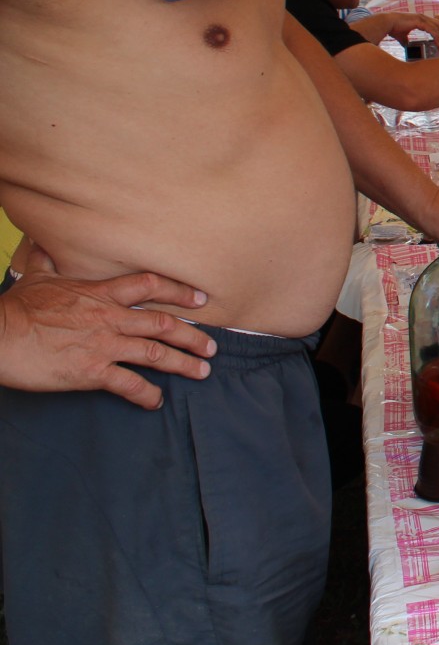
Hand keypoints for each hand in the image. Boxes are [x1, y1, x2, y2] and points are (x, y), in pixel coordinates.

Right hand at [0, 263, 217, 409]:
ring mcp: (104, 345)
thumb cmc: (17, 308)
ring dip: (183, 363)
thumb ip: (48, 262)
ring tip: (202, 371)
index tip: (201, 299)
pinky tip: (156, 401)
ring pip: (155, 353)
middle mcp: (110, 318)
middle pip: (163, 323)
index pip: (151, 286)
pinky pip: (129, 385)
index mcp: (101, 294)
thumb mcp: (38, 278)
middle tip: (212, 345)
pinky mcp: (92, 372)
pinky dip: (146, 394)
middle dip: (192, 335)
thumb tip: (42, 243)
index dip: (180, 291)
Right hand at [385, 13, 438, 49]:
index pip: (435, 24)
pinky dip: (437, 37)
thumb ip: (406, 41)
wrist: (386, 23)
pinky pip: (433, 30)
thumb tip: (406, 47)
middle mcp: (423, 17)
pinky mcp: (420, 22)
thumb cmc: (393, 28)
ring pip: (438, 27)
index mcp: (420, 19)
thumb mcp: (402, 36)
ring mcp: (422, 18)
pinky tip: (438, 44)